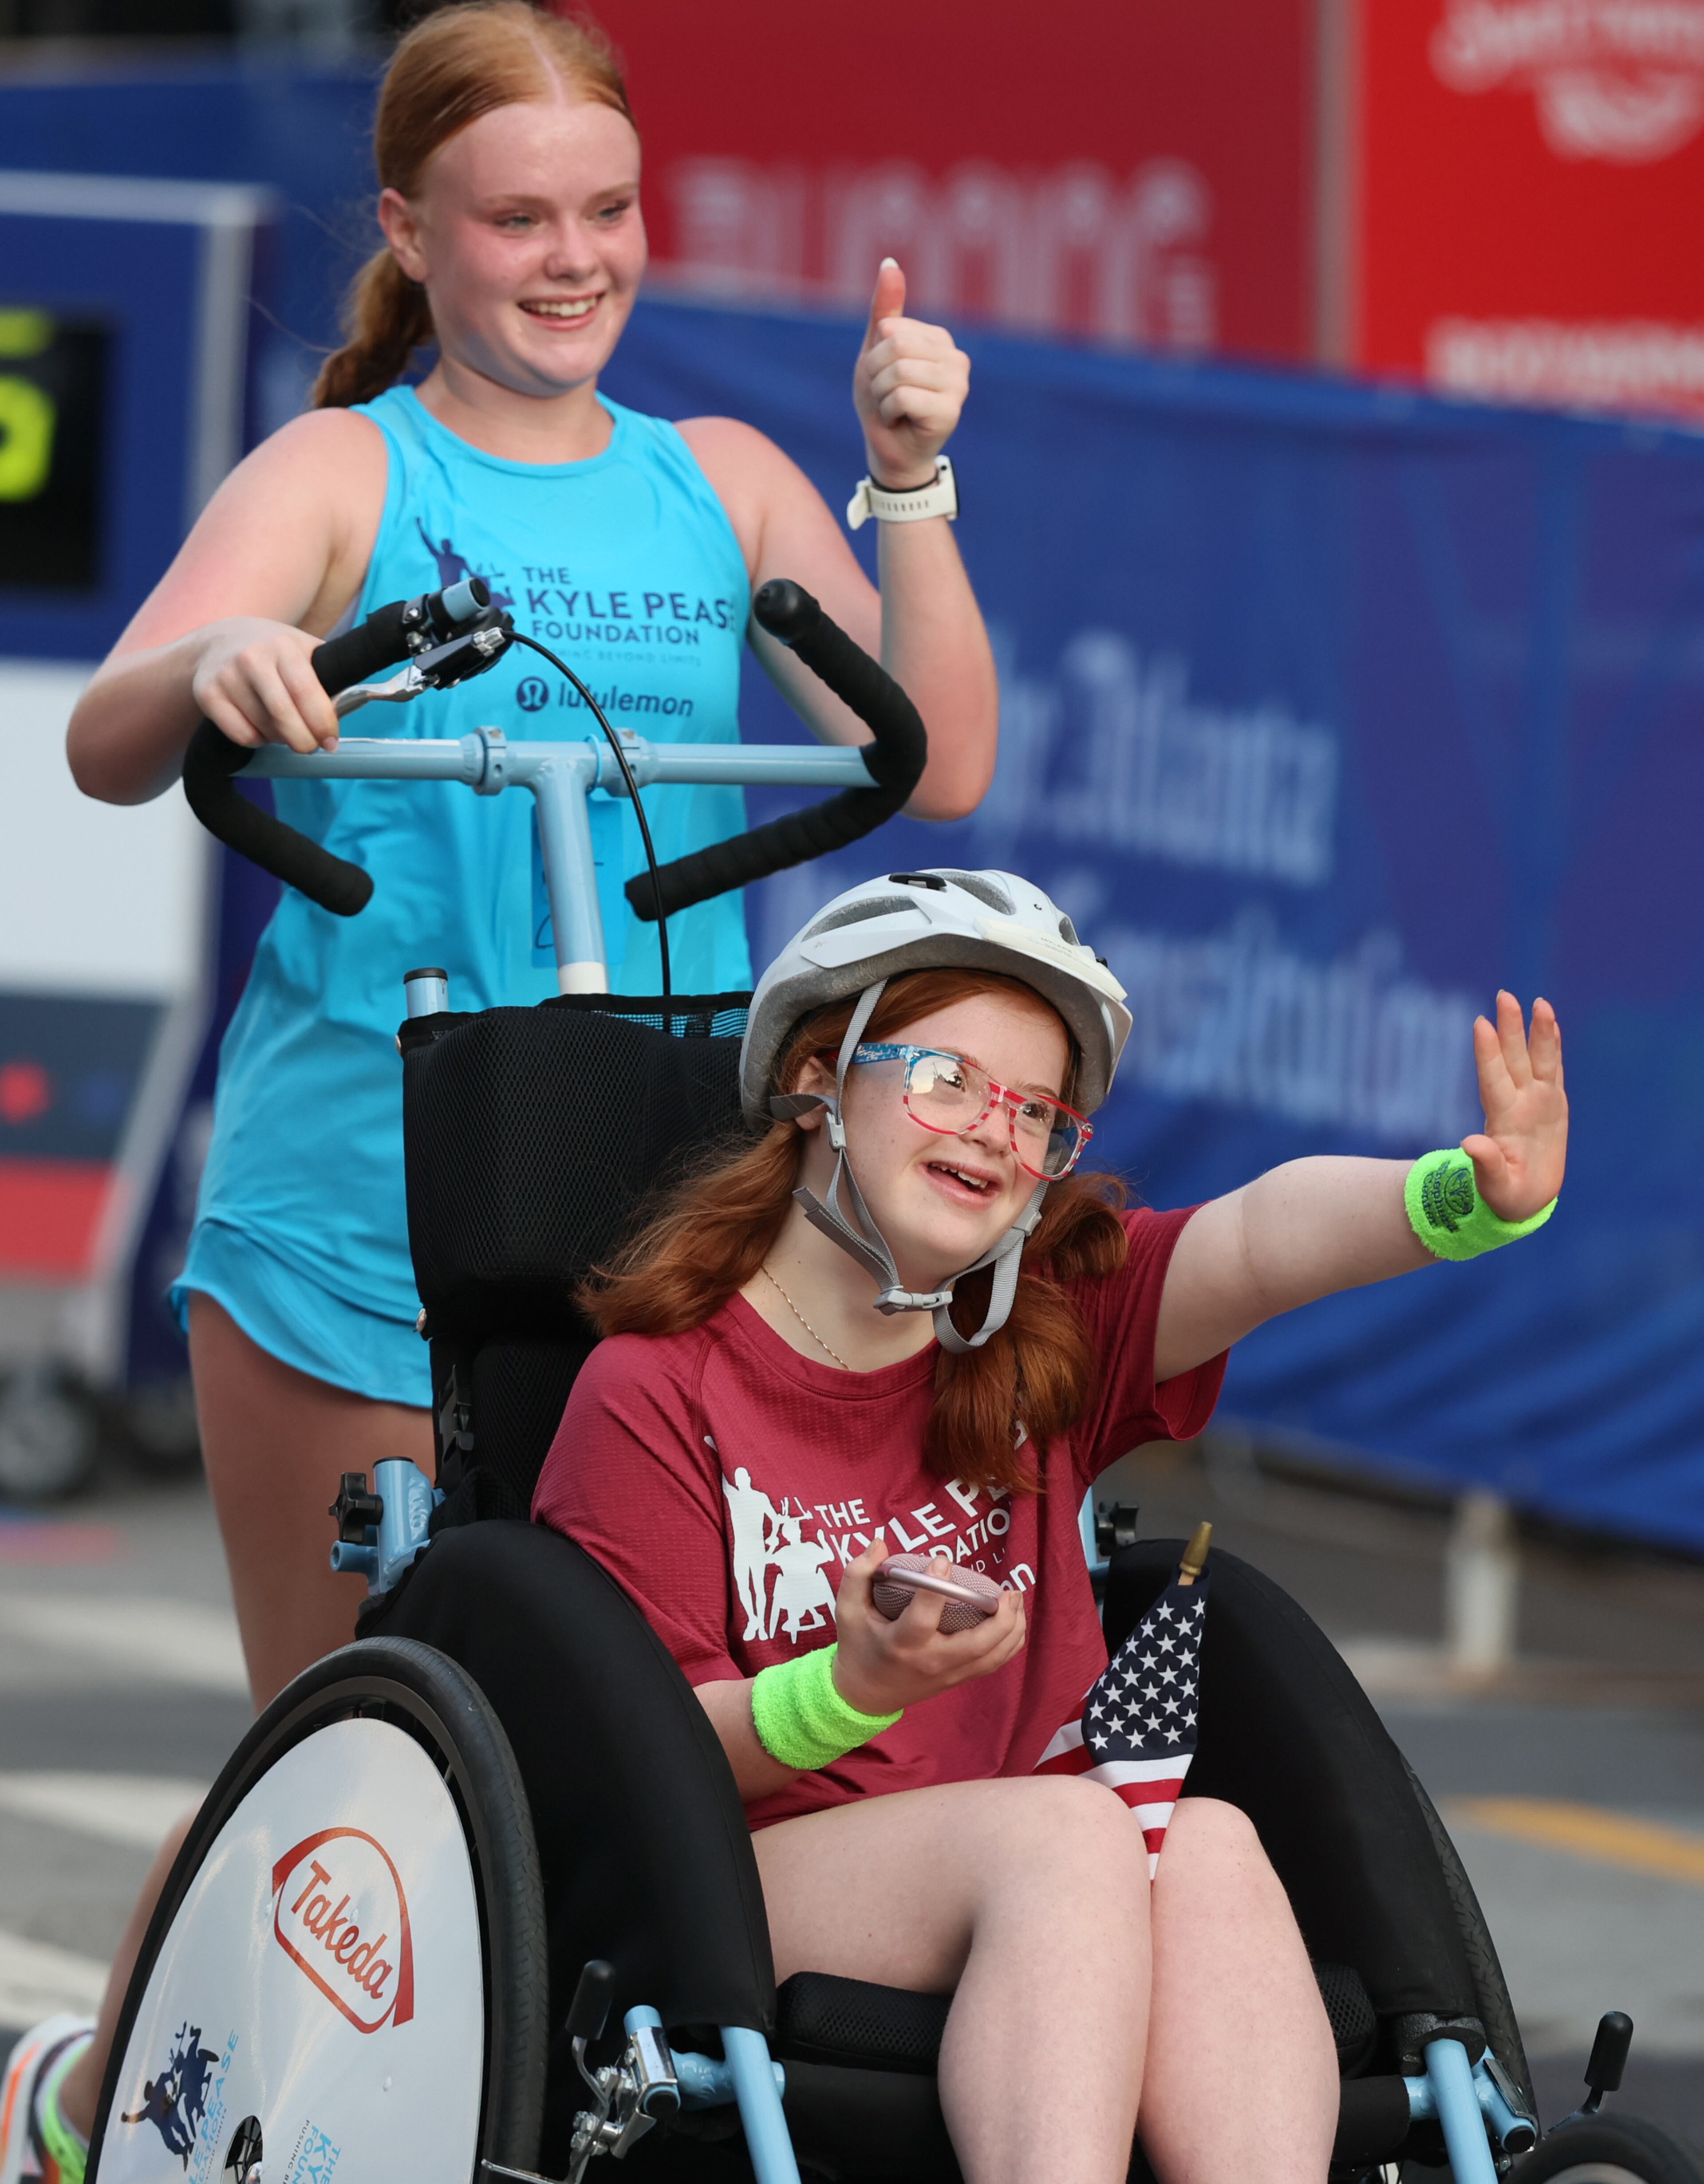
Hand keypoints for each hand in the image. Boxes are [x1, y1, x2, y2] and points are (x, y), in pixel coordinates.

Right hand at [190, 617, 339, 754]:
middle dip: (303, 741)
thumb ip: (328, 675)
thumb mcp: (303, 649)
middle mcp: (252, 658)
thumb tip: (350, 707)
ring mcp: (227, 676)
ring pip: (264, 730)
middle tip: (310, 746)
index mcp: (283, 646)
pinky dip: (256, 740)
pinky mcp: (207, 694)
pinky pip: (242, 735)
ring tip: (281, 724)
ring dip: (279, 738)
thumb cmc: (272, 651)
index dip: (322, 723)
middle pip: (284, 717)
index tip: (331, 741)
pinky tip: (259, 725)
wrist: (218, 641)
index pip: (307, 692)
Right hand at [831, 1536, 1024, 1714]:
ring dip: (1012, 1629)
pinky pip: (994, 1664)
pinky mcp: (959, 1679)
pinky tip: (1014, 1621)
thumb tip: (879, 1542)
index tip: (943, 1558)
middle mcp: (930, 1661)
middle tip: (1007, 1590)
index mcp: (901, 1643)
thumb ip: (858, 1574)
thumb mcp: (848, 1610)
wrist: (865, 1694)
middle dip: (1000, 1617)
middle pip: (976, 1645)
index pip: (923, 1617)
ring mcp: (949, 1674)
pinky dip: (1010, 1643)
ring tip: (1016, 1599)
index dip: (936, 1587)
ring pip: (992, 1656)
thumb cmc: (859, 1645)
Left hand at [852, 260, 970, 490]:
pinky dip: (889, 412)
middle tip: (886, 397)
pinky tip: (900, 421)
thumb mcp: (875, 351)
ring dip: (882, 395)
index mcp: (939, 339)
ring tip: (893, 409)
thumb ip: (885, 309)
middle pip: (896, 346)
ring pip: (899, 372)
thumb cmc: (882, 401)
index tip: (884, 378)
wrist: (889, 452)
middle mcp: (956, 358)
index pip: (892, 328)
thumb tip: (890, 262)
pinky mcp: (951, 411)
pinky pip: (904, 396)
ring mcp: (958, 385)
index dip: (875, 355)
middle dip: (876, 375)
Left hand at [1462, 991, 1566, 1219]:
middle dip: (1511, 1029)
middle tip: (1504, 995)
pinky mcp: (1554, 1106)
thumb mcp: (1496, 1188)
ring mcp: (1536, 1103)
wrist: (1520, 1201)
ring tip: (1538, 1002)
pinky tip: (1551, 1025)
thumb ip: (1486, 1166)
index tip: (1480, 1024)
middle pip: (1514, 1060)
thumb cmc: (1504, 1198)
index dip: (1488, 1054)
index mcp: (1503, 1123)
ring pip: (1537, 1060)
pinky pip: (1554, 1071)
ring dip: (1537, 1032)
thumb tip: (1469, 1143)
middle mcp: (1518, 1106)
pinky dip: (1553, 1048)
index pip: (1493, 1081)